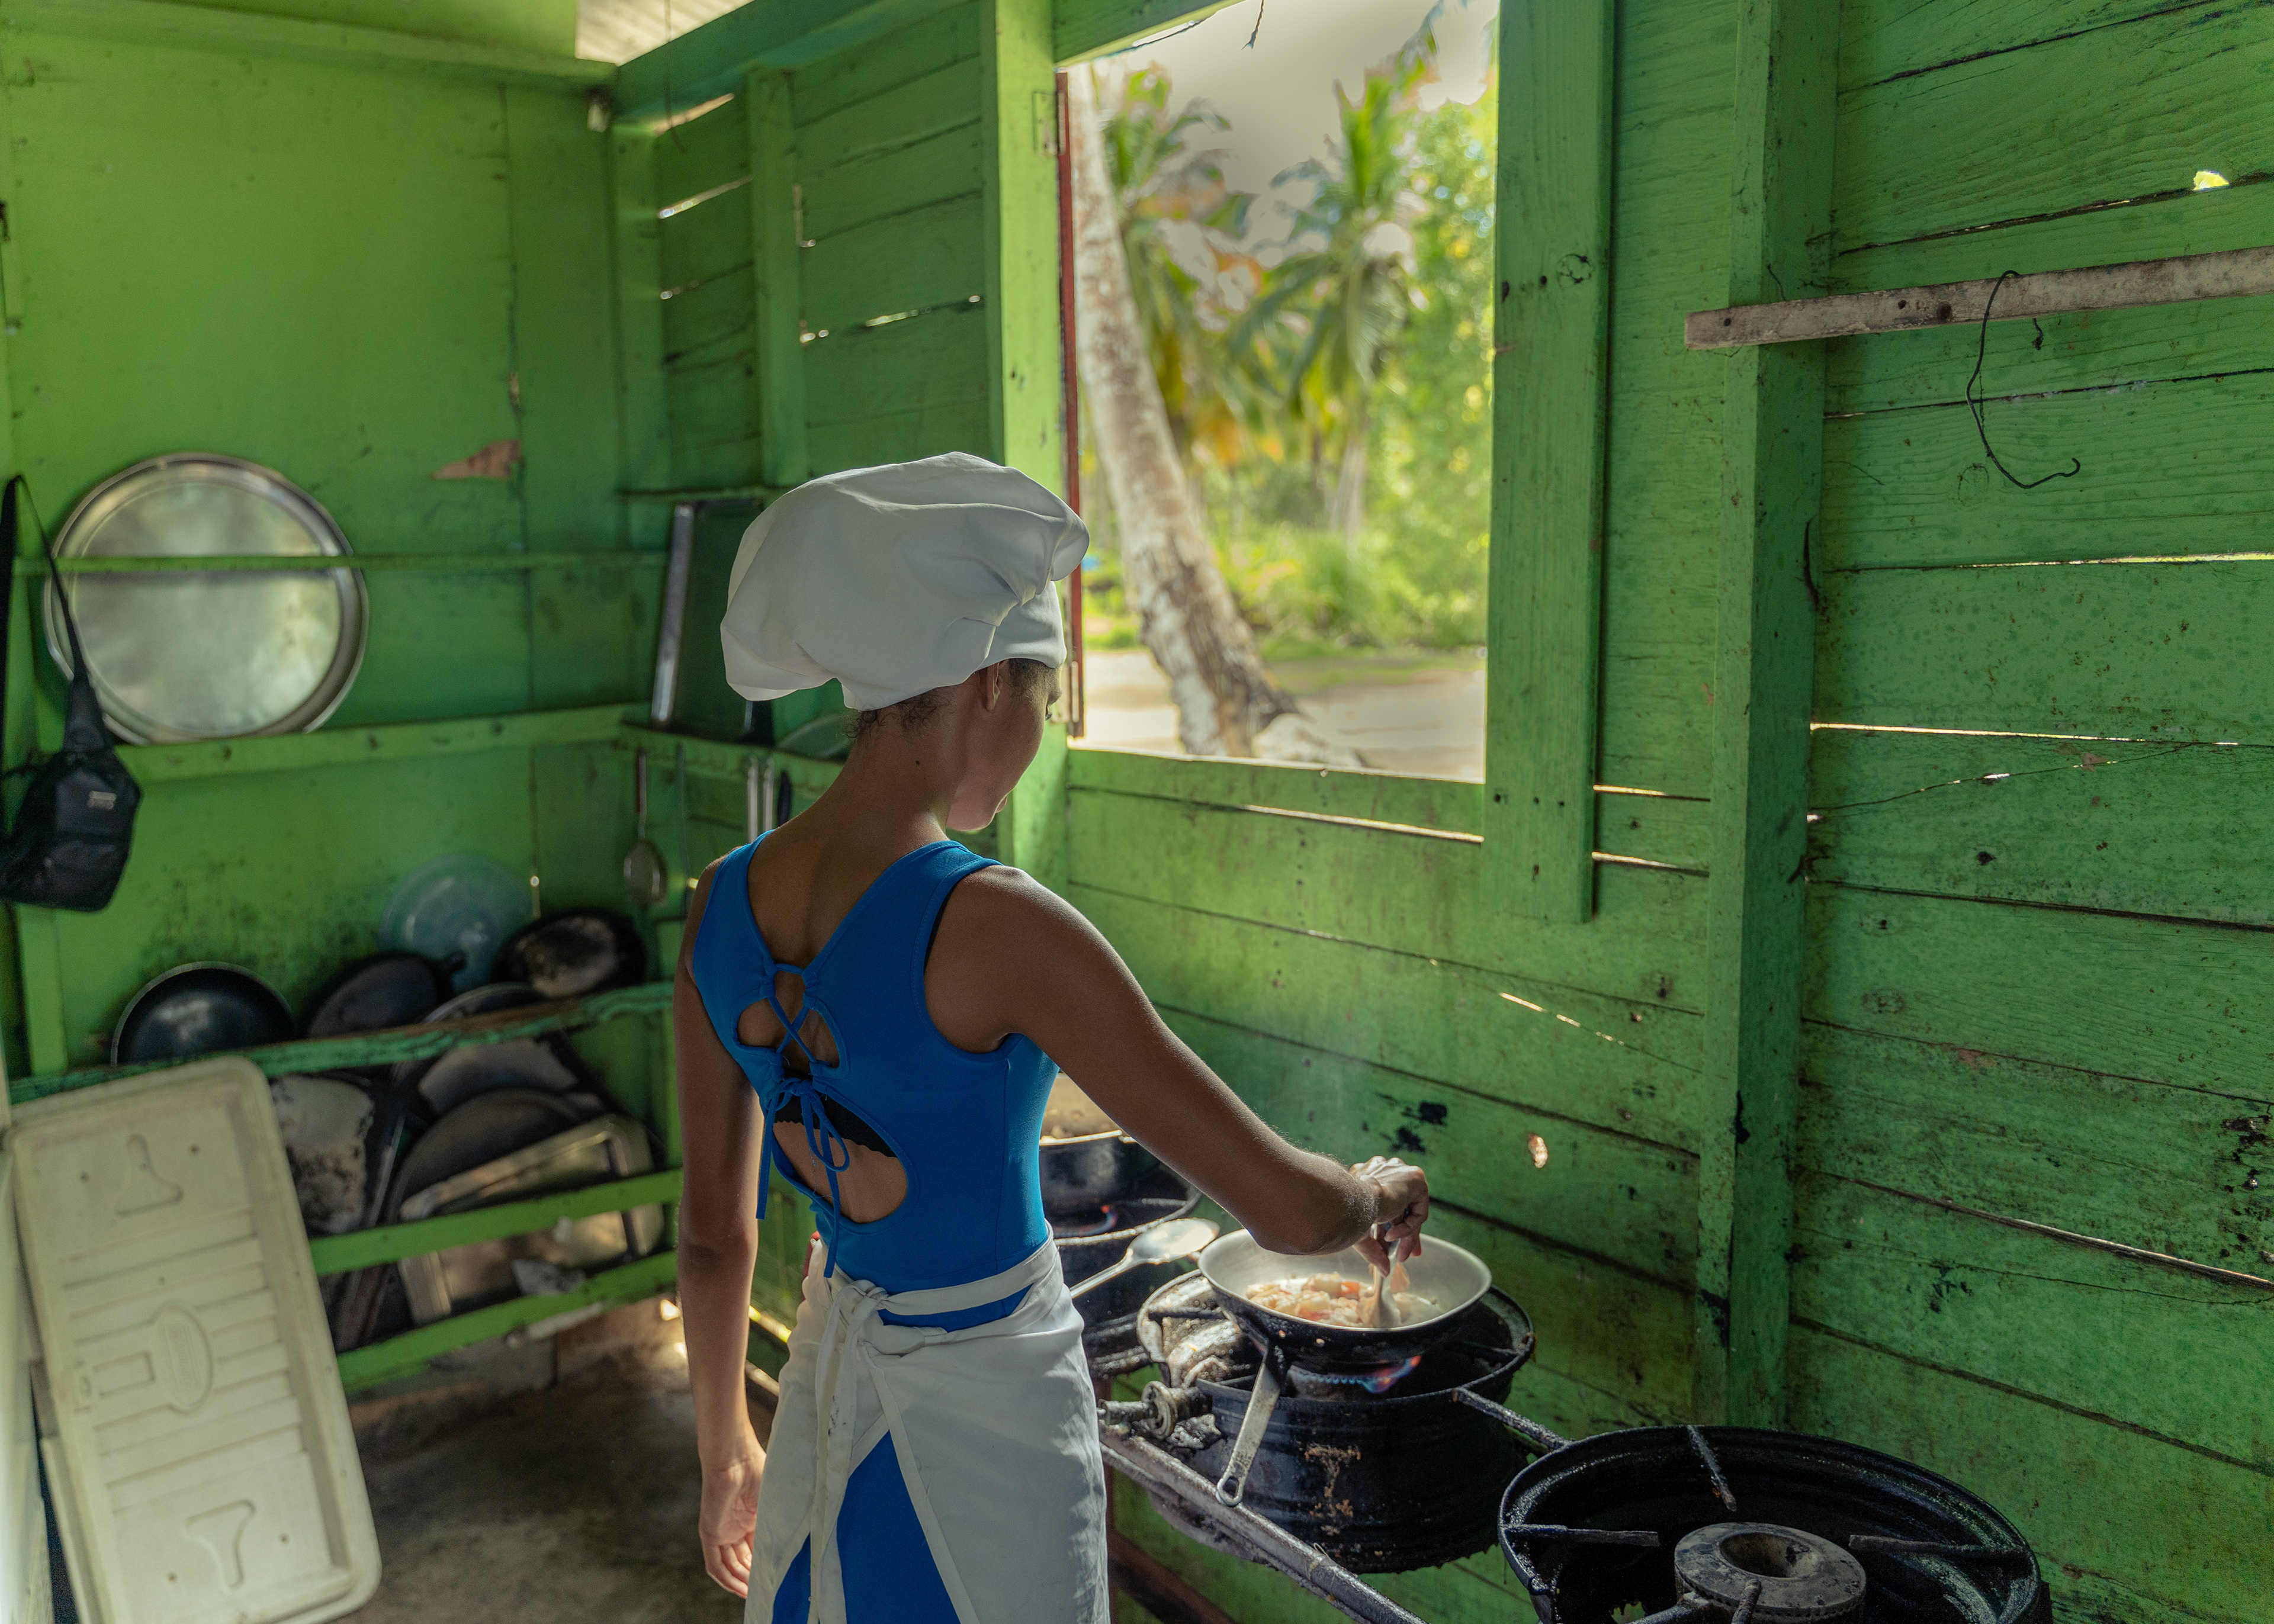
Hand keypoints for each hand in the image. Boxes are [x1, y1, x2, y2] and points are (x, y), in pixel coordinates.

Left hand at [699, 1436, 765, 1595]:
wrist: (735, 1458)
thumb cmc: (757, 1470)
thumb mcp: (774, 1501)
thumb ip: (781, 1521)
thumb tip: (800, 1542)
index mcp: (750, 1517)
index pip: (755, 1548)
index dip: (764, 1564)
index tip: (776, 1577)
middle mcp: (734, 1526)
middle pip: (742, 1559)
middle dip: (752, 1576)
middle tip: (766, 1589)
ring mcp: (721, 1530)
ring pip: (728, 1565)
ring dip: (739, 1582)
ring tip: (753, 1593)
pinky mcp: (709, 1534)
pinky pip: (715, 1564)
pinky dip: (726, 1579)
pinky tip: (739, 1588)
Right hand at [1351, 1155, 1428, 1266]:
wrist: (1349, 1200)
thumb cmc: (1344, 1214)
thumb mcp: (1360, 1234)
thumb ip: (1374, 1250)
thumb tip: (1383, 1271)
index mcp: (1367, 1175)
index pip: (1386, 1200)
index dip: (1393, 1224)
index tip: (1393, 1242)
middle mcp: (1385, 1169)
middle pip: (1402, 1206)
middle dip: (1406, 1233)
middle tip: (1406, 1253)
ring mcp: (1400, 1171)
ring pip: (1409, 1212)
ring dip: (1405, 1236)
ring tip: (1400, 1255)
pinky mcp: (1415, 1178)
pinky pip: (1418, 1211)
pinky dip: (1408, 1228)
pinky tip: (1392, 1234)